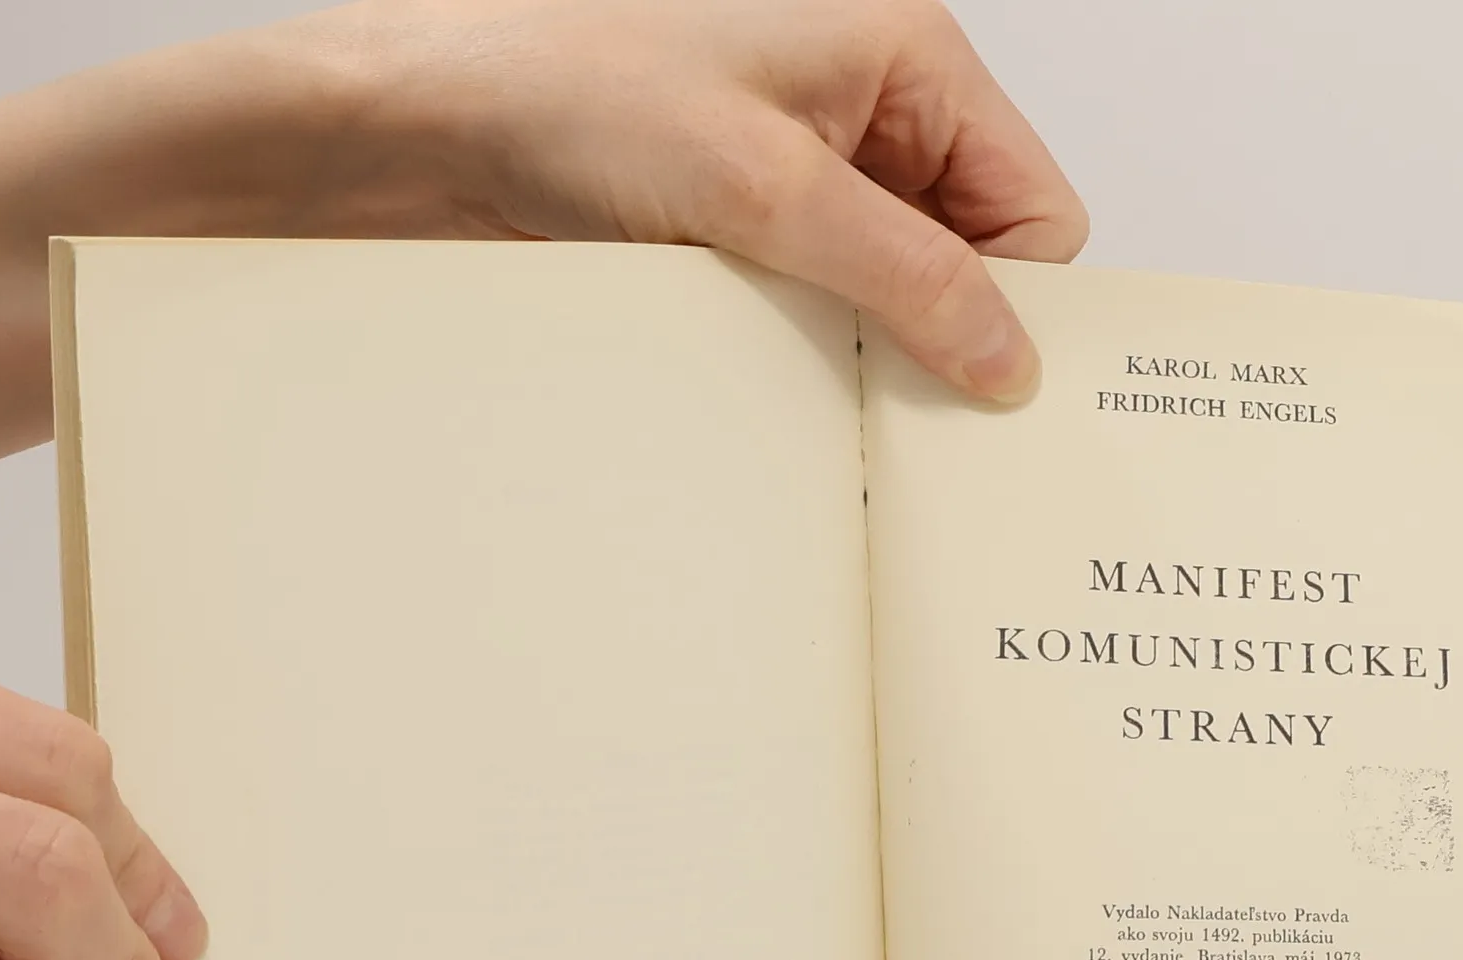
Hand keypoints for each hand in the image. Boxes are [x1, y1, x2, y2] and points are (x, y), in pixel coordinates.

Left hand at [305, 0, 1087, 398]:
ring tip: (825, 372)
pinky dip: (819, 347)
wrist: (431, 129)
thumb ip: (905, 274)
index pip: (1031, 203)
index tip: (988, 382)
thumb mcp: (767, 189)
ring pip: (898, 290)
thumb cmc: (572, 87)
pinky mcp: (752, 228)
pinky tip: (784, 368)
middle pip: (972, 253)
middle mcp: (866, 109)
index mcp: (903, 55)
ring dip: (874, 342)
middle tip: (909, 401)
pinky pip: (828, 306)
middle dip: (946, 327)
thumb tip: (1003, 355)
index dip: (1019, 297)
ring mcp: (807, 173)